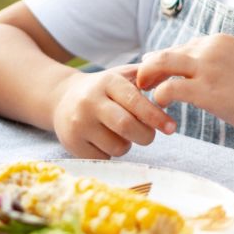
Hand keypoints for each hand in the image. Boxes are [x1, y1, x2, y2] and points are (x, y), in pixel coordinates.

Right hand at [50, 64, 175, 158]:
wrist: (61, 99)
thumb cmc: (102, 90)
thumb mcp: (121, 76)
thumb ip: (147, 77)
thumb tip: (173, 83)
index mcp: (106, 82)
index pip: (135, 101)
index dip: (156, 116)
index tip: (171, 127)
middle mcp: (89, 101)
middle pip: (126, 126)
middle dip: (146, 135)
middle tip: (149, 135)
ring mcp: (78, 124)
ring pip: (117, 146)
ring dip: (127, 144)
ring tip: (120, 134)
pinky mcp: (72, 144)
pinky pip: (104, 157)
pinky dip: (111, 153)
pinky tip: (104, 141)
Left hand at [136, 34, 233, 135]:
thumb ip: (218, 63)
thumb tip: (201, 75)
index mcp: (218, 41)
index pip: (183, 47)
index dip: (168, 62)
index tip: (159, 74)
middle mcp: (209, 48)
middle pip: (166, 52)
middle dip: (150, 66)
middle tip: (142, 81)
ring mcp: (206, 68)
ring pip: (161, 64)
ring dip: (147, 77)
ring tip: (143, 91)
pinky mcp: (204, 90)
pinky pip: (169, 89)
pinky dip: (159, 97)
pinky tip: (160, 106)